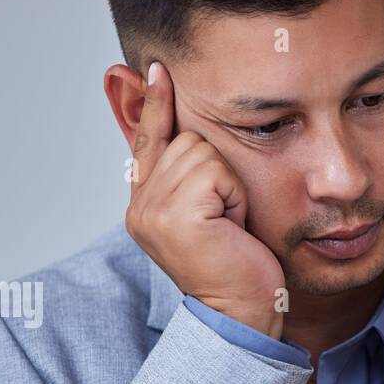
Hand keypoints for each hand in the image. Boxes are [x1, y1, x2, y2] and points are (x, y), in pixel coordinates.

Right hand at [125, 61, 285, 337]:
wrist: (243, 314)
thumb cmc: (237, 268)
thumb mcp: (210, 215)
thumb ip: (190, 176)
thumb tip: (186, 126)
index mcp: (143, 206)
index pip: (148, 140)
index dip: (156, 106)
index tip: (158, 70)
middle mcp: (140, 207)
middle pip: (185, 138)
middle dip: (218, 172)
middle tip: (226, 218)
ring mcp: (153, 210)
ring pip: (200, 150)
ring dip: (228, 184)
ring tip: (228, 224)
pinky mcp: (175, 214)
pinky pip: (213, 170)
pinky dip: (233, 195)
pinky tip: (231, 226)